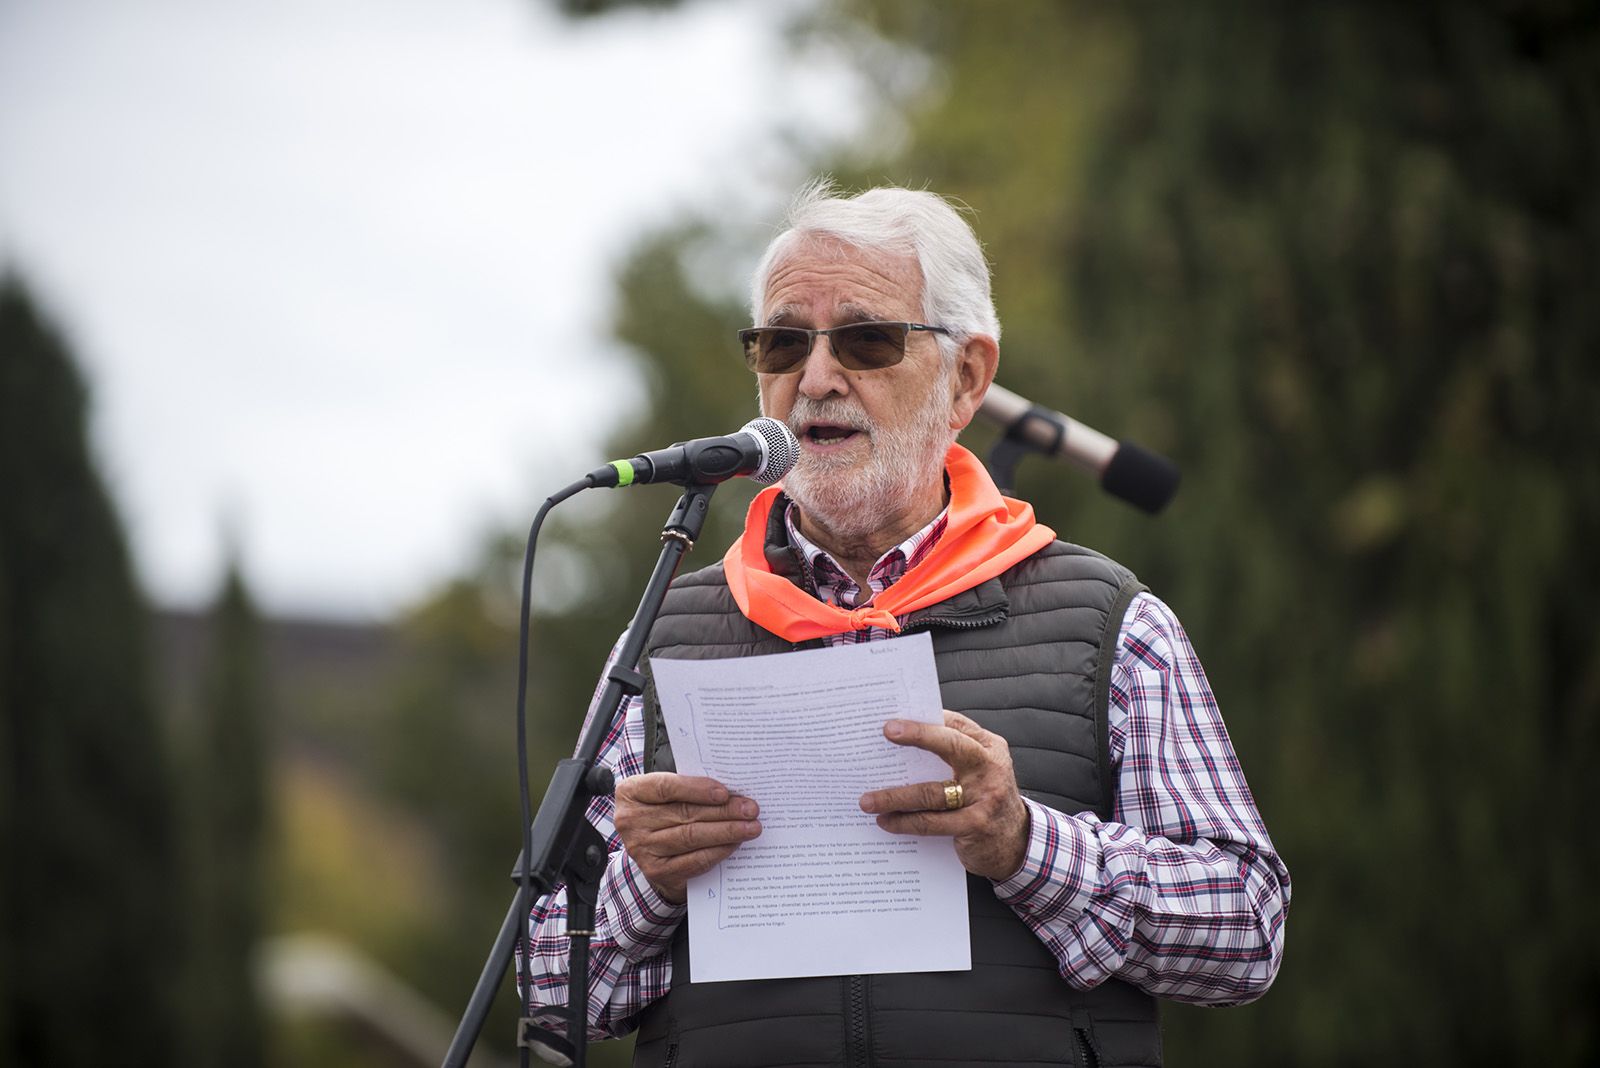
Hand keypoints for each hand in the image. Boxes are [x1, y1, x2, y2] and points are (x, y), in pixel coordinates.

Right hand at [613, 772, 761, 903]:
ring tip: (751, 827)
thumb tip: (732, 791)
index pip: (666, 787)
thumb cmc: (665, 810)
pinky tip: (735, 844)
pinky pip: (694, 860)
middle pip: (684, 814)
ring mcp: (642, 848)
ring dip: (726, 832)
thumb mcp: (667, 794)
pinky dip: (718, 851)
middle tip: (750, 809)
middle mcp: (631, 821)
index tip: (725, 793)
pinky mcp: (657, 871)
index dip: (697, 789)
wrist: (650, 848)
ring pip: (691, 837)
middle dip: (723, 811)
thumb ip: (689, 787)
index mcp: (631, 792)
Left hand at [858, 710, 1029, 880]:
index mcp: (989, 746)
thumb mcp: (979, 770)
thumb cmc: (986, 800)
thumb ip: (952, 754)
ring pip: (931, 791)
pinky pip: (932, 822)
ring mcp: (986, 796)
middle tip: (886, 732)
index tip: (893, 718)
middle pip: (951, 745)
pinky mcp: (976, 825)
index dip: (924, 719)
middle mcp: (990, 767)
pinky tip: (886, 822)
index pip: (955, 724)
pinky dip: (905, 822)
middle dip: (917, 735)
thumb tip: (902, 741)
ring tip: (867, 800)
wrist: (1016, 844)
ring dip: (895, 796)